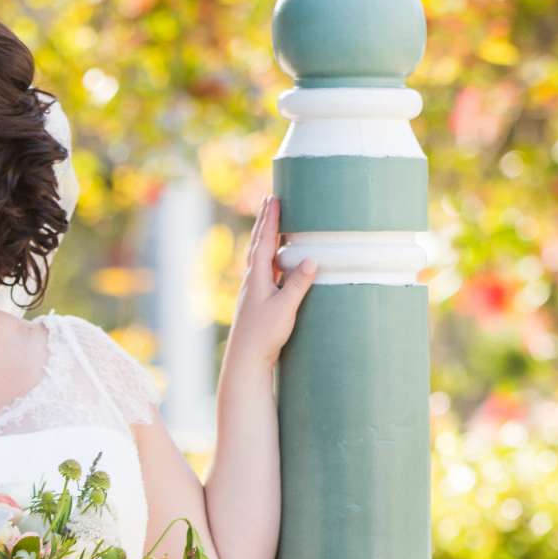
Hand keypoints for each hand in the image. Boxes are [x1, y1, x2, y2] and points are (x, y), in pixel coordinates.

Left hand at [227, 197, 317, 367]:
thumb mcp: (284, 309)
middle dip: (265, 221)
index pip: (265, 242)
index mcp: (257, 277)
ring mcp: (253, 290)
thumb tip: (311, 260)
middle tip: (269, 200)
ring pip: (259, 256)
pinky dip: (268, 256)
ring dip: (265, 236)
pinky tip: (274, 260)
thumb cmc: (264, 335)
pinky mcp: (257, 300)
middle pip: (258, 243)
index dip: (270, 220)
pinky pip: (263, 270)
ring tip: (271, 222)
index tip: (274, 199)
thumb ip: (297, 285)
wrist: (246, 359)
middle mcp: (252, 280)